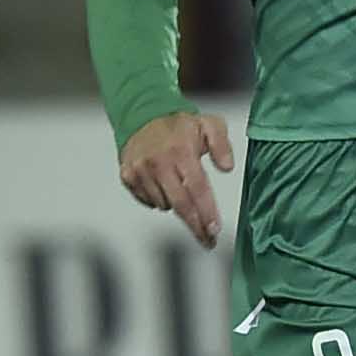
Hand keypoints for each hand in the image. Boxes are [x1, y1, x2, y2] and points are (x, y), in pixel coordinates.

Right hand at [118, 110, 237, 248]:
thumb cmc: (180, 125)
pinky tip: (165, 188)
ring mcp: (140, 171)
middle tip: (208, 240)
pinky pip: (148, 201)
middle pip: (180, 204)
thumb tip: (228, 167)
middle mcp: (158, 162)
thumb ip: (222, 144)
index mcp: (180, 151)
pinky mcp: (127, 176)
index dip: (206, 212)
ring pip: (164, 204)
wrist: (142, 115)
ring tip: (184, 193)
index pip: (197, 188)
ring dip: (177, 206)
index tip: (215, 230)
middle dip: (196, 226)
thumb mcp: (209, 124)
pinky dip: (159, 200)